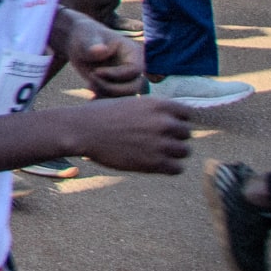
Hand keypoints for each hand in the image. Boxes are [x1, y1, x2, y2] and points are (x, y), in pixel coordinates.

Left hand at [60, 12, 145, 95]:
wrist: (79, 45)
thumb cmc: (85, 37)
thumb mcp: (86, 39)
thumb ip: (93, 46)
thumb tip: (101, 50)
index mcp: (132, 53)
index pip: (134, 71)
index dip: (115, 75)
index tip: (95, 72)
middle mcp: (134, 68)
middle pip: (134, 87)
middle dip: (111, 88)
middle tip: (91, 80)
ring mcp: (128, 80)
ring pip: (128, 97)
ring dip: (108, 96)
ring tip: (90, 86)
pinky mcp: (118, 88)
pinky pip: (119, 101)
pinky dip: (105, 101)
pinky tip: (92, 96)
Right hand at [69, 95, 192, 173]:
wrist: (82, 130)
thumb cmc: (100, 115)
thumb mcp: (128, 102)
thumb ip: (151, 109)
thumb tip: (167, 117)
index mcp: (158, 104)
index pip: (187, 114)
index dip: (178, 120)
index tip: (167, 125)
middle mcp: (164, 123)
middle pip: (187, 133)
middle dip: (174, 137)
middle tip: (156, 140)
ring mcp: (161, 143)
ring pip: (184, 151)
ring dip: (173, 153)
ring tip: (156, 153)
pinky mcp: (155, 163)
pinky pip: (177, 168)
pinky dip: (169, 167)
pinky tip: (155, 163)